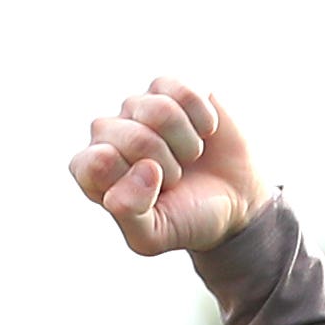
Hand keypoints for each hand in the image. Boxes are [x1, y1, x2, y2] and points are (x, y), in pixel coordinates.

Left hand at [66, 78, 268, 257]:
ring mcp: (138, 107)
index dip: (133, 182)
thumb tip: (143, 169)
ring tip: (188, 157)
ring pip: (161, 111)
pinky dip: (203, 118)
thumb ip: (130, 214)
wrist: (232, 200)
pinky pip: (185, 91)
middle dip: (167, 166)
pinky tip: (204, 132)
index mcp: (92, 170)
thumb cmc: (184, 219)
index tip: (149, 196)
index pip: (97, 163)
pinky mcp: (171, 88)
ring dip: (187, 143)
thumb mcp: (153, 235)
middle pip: (135, 139)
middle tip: (174, 179)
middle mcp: (109, 133)